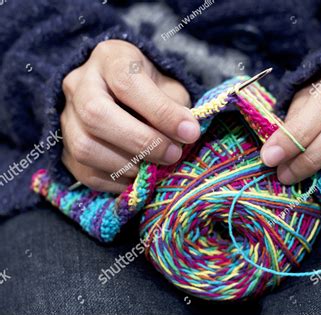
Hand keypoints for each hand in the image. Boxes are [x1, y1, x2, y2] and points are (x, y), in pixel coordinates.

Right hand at [61, 40, 199, 192]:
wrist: (122, 97)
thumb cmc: (152, 90)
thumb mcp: (170, 87)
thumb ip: (176, 107)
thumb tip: (184, 135)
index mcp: (110, 59)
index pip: (127, 83)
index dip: (160, 112)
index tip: (189, 133)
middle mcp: (80, 83)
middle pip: (96, 115)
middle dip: (141, 142)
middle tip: (172, 155)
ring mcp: (66, 116)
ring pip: (85, 147)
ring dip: (128, 166)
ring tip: (155, 168)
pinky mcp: (64, 147)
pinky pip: (84, 172)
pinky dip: (116, 182)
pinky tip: (138, 178)